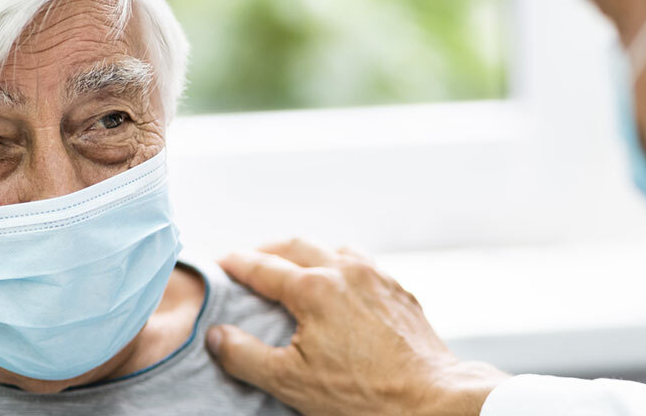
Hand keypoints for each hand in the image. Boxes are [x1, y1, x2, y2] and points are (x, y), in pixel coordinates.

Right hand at [206, 238, 508, 415]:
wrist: (430, 401)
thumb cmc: (361, 394)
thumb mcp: (290, 382)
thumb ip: (245, 356)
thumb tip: (216, 335)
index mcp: (315, 288)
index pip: (262, 267)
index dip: (235, 263)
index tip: (218, 262)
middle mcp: (347, 271)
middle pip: (296, 245)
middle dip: (267, 250)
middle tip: (248, 261)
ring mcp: (377, 278)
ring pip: (334, 249)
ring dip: (308, 253)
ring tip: (293, 269)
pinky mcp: (400, 292)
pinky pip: (363, 265)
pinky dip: (340, 266)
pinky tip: (340, 286)